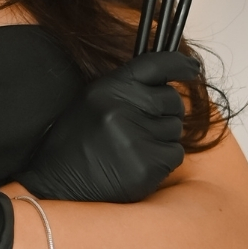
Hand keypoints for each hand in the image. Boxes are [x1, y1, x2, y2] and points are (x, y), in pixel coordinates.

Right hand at [19, 53, 200, 202]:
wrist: (55, 184)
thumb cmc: (74, 145)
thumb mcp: (92, 103)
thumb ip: (125, 90)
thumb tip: (166, 81)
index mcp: (107, 89)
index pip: (154, 64)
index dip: (179, 64)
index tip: (192, 69)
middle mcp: (120, 109)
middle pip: (172, 100)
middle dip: (166, 113)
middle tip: (143, 128)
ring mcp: (134, 138)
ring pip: (175, 130)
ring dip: (162, 139)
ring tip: (132, 149)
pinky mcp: (146, 166)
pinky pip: (175, 155)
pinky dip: (163, 161)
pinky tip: (138, 164)